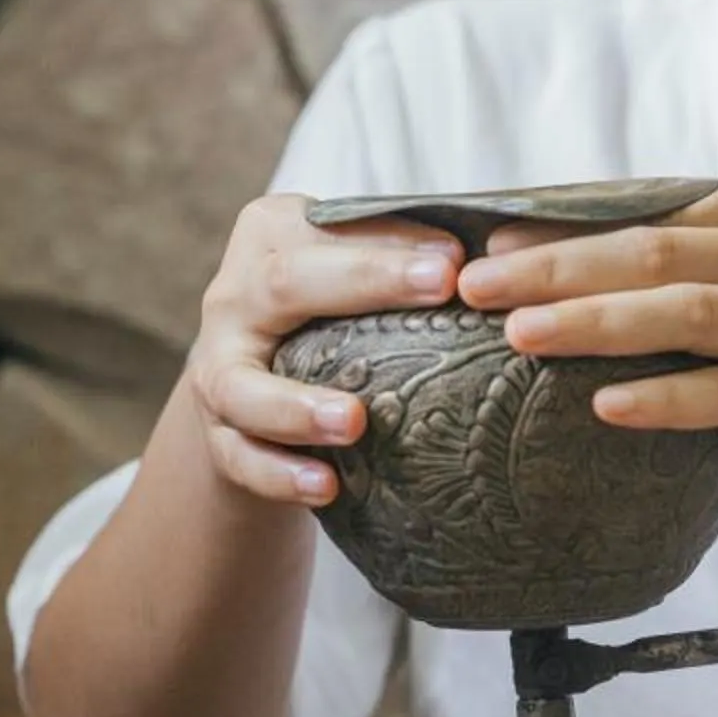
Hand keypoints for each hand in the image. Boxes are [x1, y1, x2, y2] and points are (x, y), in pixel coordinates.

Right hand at [187, 196, 463, 504]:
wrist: (254, 389)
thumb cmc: (330, 316)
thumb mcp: (360, 274)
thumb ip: (408, 258)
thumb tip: (502, 254)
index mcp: (272, 235)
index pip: (328, 230)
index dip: (391, 244)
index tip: (456, 259)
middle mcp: (233, 296)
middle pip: (284, 286)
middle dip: (364, 283)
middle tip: (440, 290)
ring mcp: (215, 369)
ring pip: (240, 386)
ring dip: (297, 406)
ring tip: (355, 422)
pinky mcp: (217, 435)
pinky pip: (239, 458)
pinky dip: (279, 474)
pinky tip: (325, 486)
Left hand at [455, 181, 717, 497]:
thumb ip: (699, 262)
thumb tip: (571, 270)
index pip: (645, 212)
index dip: (559, 227)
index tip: (482, 242)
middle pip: (654, 251)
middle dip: (555, 266)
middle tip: (473, 282)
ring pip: (687, 313)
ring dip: (596, 321)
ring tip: (519, 335)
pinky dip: (665, 398)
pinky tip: (606, 406)